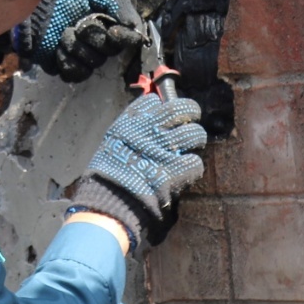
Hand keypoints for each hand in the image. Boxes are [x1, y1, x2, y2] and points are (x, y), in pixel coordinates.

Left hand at [11, 0, 142, 82]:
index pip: (129, 39)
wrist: (35, 1)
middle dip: (93, 39)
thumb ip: (121, 5)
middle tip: (79, 25)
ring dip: (76, 48)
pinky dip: (65, 60)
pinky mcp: (62, 64)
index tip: (113, 32)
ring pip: (91, 65)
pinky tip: (57, 47)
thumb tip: (136, 28)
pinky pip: (73, 74)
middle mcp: (98, 42)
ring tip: (64, 32)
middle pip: (108, 53)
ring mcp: (80, 54)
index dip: (124, 38)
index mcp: (110, 24)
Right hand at [66, 92, 206, 248]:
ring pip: (195, 133)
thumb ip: (130, 132)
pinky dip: (192, 169)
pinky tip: (184, 173)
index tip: (162, 117)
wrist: (109, 202)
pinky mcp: (177, 169)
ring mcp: (165, 148)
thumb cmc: (107, 176)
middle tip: (191, 121)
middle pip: (181, 108)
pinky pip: (196, 162)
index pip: (153, 101)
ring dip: (196, 141)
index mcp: (131, 122)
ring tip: (192, 148)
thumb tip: (147, 128)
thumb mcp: (111, 144)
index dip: (161, 108)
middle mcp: (150, 130)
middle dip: (190, 112)